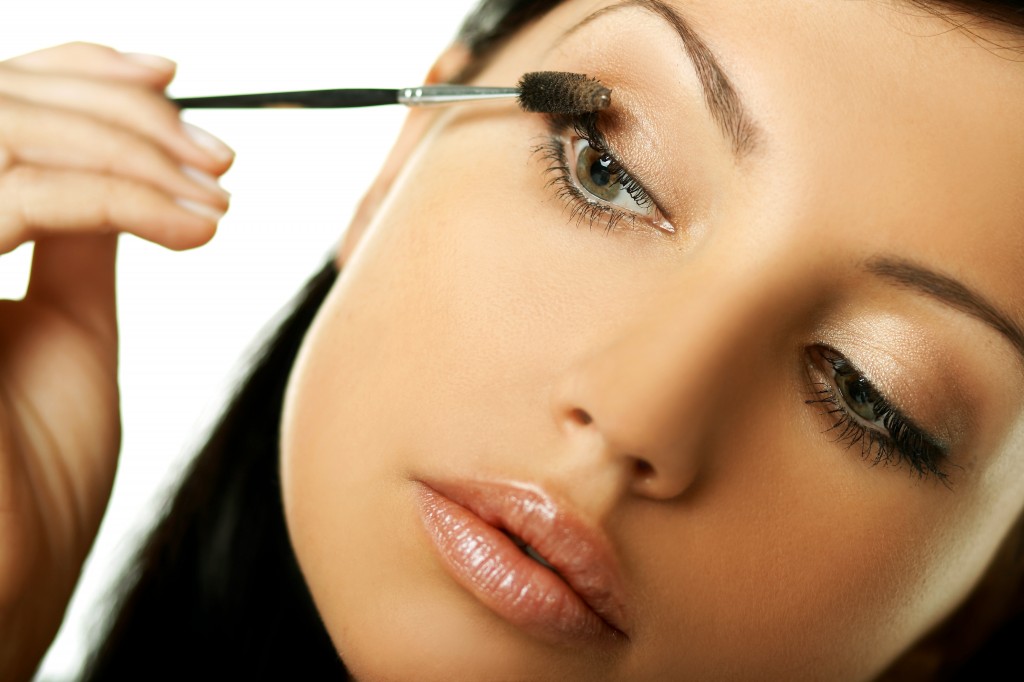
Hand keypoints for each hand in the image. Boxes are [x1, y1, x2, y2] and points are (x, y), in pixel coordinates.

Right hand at [0, 42, 231, 680]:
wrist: (9, 585)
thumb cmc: (31, 479)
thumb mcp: (66, 328)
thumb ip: (76, 235)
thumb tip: (116, 162)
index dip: (74, 73)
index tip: (170, 82)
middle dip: (121, 112)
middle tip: (215, 156)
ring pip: (2, 131)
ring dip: (130, 149)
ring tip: (215, 195)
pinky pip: (16, 196)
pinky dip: (120, 196)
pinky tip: (194, 227)